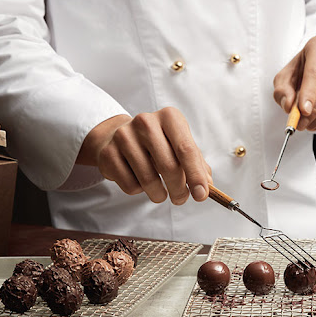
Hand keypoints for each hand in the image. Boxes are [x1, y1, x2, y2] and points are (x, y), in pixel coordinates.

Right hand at [77, 108, 211, 204]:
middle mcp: (146, 122)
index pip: (187, 149)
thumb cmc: (155, 143)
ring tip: (161, 194)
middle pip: (169, 166)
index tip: (201, 195)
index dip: (196, 176)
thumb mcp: (178, 145)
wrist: (116, 136)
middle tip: (181, 199)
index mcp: (169, 117)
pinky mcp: (109, 154)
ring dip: (159, 194)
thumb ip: (196, 165)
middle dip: (179, 190)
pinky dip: (139, 191)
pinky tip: (139, 181)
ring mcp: (124, 137)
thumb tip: (206, 186)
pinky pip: (130, 185)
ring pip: (148, 180)